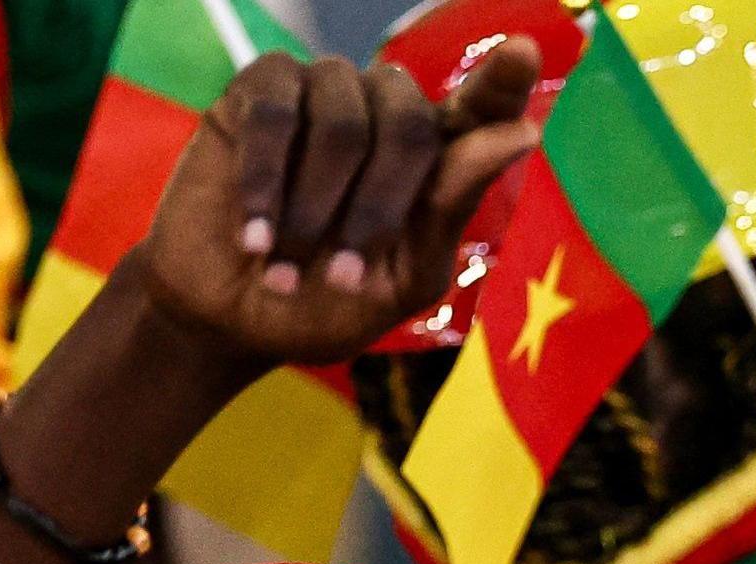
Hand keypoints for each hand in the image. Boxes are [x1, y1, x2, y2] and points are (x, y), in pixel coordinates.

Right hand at [130, 44, 548, 372]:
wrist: (232, 317)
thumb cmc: (326, 302)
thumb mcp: (402, 278)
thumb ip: (453, 207)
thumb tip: (521, 132)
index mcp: (435, 160)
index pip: (481, 108)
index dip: (502, 80)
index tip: (524, 53)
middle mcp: (385, 113)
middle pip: (411, 125)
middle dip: (377, 210)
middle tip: (343, 277)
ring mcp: (324, 93)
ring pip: (342, 124)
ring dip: (313, 210)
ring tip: (286, 267)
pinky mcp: (260, 89)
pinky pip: (275, 115)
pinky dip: (265, 184)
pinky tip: (255, 237)